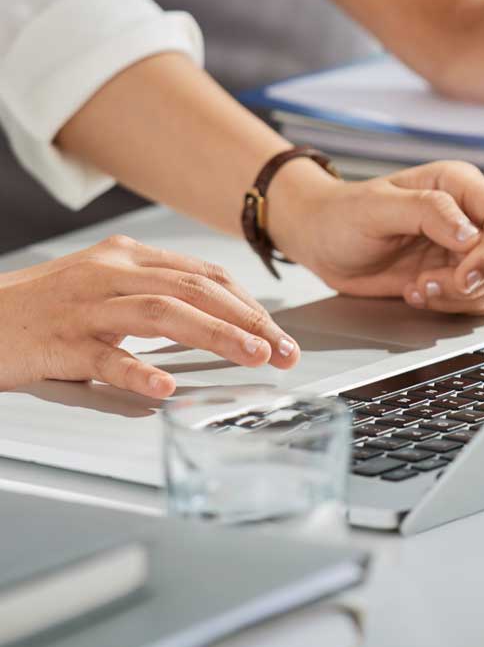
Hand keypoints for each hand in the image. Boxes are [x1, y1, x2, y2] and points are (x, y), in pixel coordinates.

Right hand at [0, 237, 298, 397]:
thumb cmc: (39, 310)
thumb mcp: (102, 289)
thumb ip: (151, 300)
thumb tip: (211, 324)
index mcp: (127, 257)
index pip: (205, 275)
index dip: (248, 302)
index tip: (278, 331)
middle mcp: (111, 273)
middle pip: (195, 289)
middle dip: (248, 319)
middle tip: (282, 349)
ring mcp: (85, 306)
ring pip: (163, 314)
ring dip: (215, 335)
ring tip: (251, 356)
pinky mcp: (58, 342)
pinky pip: (105, 357)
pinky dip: (139, 372)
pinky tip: (165, 389)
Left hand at [271, 160, 483, 315]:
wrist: (322, 239)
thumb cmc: (343, 215)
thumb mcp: (377, 207)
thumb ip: (428, 212)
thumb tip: (471, 235)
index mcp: (460, 185)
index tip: (463, 277)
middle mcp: (473, 214)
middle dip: (478, 281)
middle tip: (429, 285)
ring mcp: (470, 248)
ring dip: (465, 298)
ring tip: (419, 289)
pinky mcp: (462, 276)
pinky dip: (460, 308)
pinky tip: (422, 296)